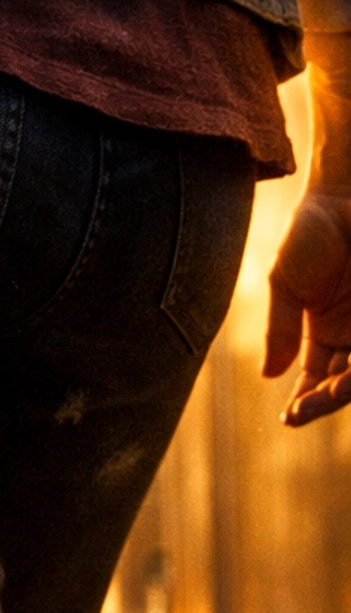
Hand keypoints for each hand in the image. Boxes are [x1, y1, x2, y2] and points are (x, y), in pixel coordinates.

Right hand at [264, 190, 350, 425]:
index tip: (290, 416)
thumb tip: (269, 375)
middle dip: (327, 399)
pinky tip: (347, 375)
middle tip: (307, 407)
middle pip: (345, 382)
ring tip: (331, 392)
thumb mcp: (285, 283)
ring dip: (348, 386)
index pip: (317, 379)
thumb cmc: (312, 232)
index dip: (306, 402)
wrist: (344, 196)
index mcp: (324, 334)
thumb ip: (279, 329)